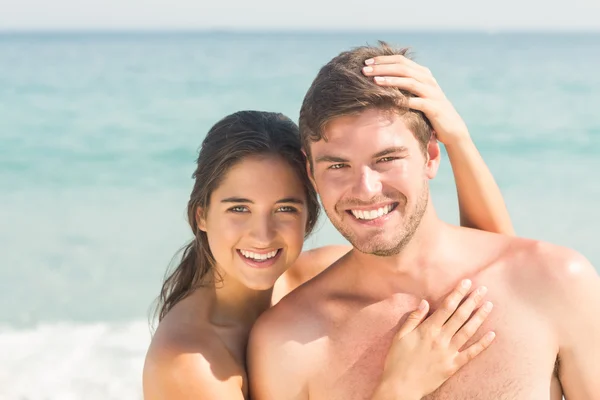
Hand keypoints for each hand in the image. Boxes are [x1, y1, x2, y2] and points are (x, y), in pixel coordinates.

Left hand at [361, 55, 469, 145]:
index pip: (401, 61)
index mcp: (423, 74)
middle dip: (382, 67)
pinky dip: (402, 100)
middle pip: (403, 68)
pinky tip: (389, 100)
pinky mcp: (433, 108)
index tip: (366, 61)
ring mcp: (431, 93)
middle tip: (364, 69)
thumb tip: (379, 79)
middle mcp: (428, 80)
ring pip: (409, 81)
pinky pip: (416, 102)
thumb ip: (404, 85)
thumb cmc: (428, 112)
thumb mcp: (416, 95)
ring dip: (390, 80)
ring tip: (374, 80)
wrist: (452, 128)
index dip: (383, 59)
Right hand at [375, 279, 494, 398]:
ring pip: (468, 331)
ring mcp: (449, 353)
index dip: (458, 293)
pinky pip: (471, 353)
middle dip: (472, 301)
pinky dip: (482, 344)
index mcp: (428, 329)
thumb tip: (425, 303)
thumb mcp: (400, 335)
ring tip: (489, 305)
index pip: (446, 307)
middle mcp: (441, 339)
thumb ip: (414, 318)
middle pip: (460, 316)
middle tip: (483, 289)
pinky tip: (492, 335)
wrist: (401, 386)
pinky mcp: (453, 366)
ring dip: (480, 317)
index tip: (467, 283)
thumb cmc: (397, 360)